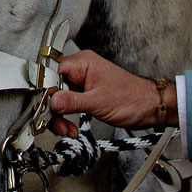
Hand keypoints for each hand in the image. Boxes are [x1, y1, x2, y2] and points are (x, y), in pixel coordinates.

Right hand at [49, 50, 176, 137]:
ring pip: (59, 97)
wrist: (149, 108)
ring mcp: (82, 81)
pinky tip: (70, 127)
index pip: (52, 71)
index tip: (42, 106)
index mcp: (83, 62)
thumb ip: (72, 101)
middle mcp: (80, 69)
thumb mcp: (98, 102)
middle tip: (55, 123)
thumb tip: (52, 101)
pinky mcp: (84, 93)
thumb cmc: (132, 99)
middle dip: (53, 107)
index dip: (45, 89)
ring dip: (60, 115)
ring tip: (66, 129)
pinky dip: (66, 115)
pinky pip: (67, 102)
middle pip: (53, 86)